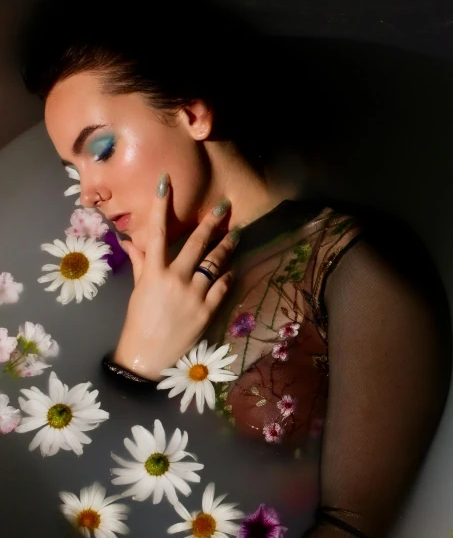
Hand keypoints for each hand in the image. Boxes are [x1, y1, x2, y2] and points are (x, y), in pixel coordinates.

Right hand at [113, 174, 237, 380]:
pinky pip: (223, 286)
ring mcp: (193, 294)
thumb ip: (140, 263)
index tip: (166, 182)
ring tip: (237, 233)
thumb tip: (131, 240)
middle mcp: (175, 278)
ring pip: (215, 263)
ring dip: (227, 246)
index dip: (161, 205)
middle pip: (197, 243)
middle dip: (212, 222)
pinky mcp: (207, 310)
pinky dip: (229, 275)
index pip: (157, 232)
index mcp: (154, 271)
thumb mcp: (138, 290)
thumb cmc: (139, 321)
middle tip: (225, 206)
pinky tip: (233, 268)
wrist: (147, 355)